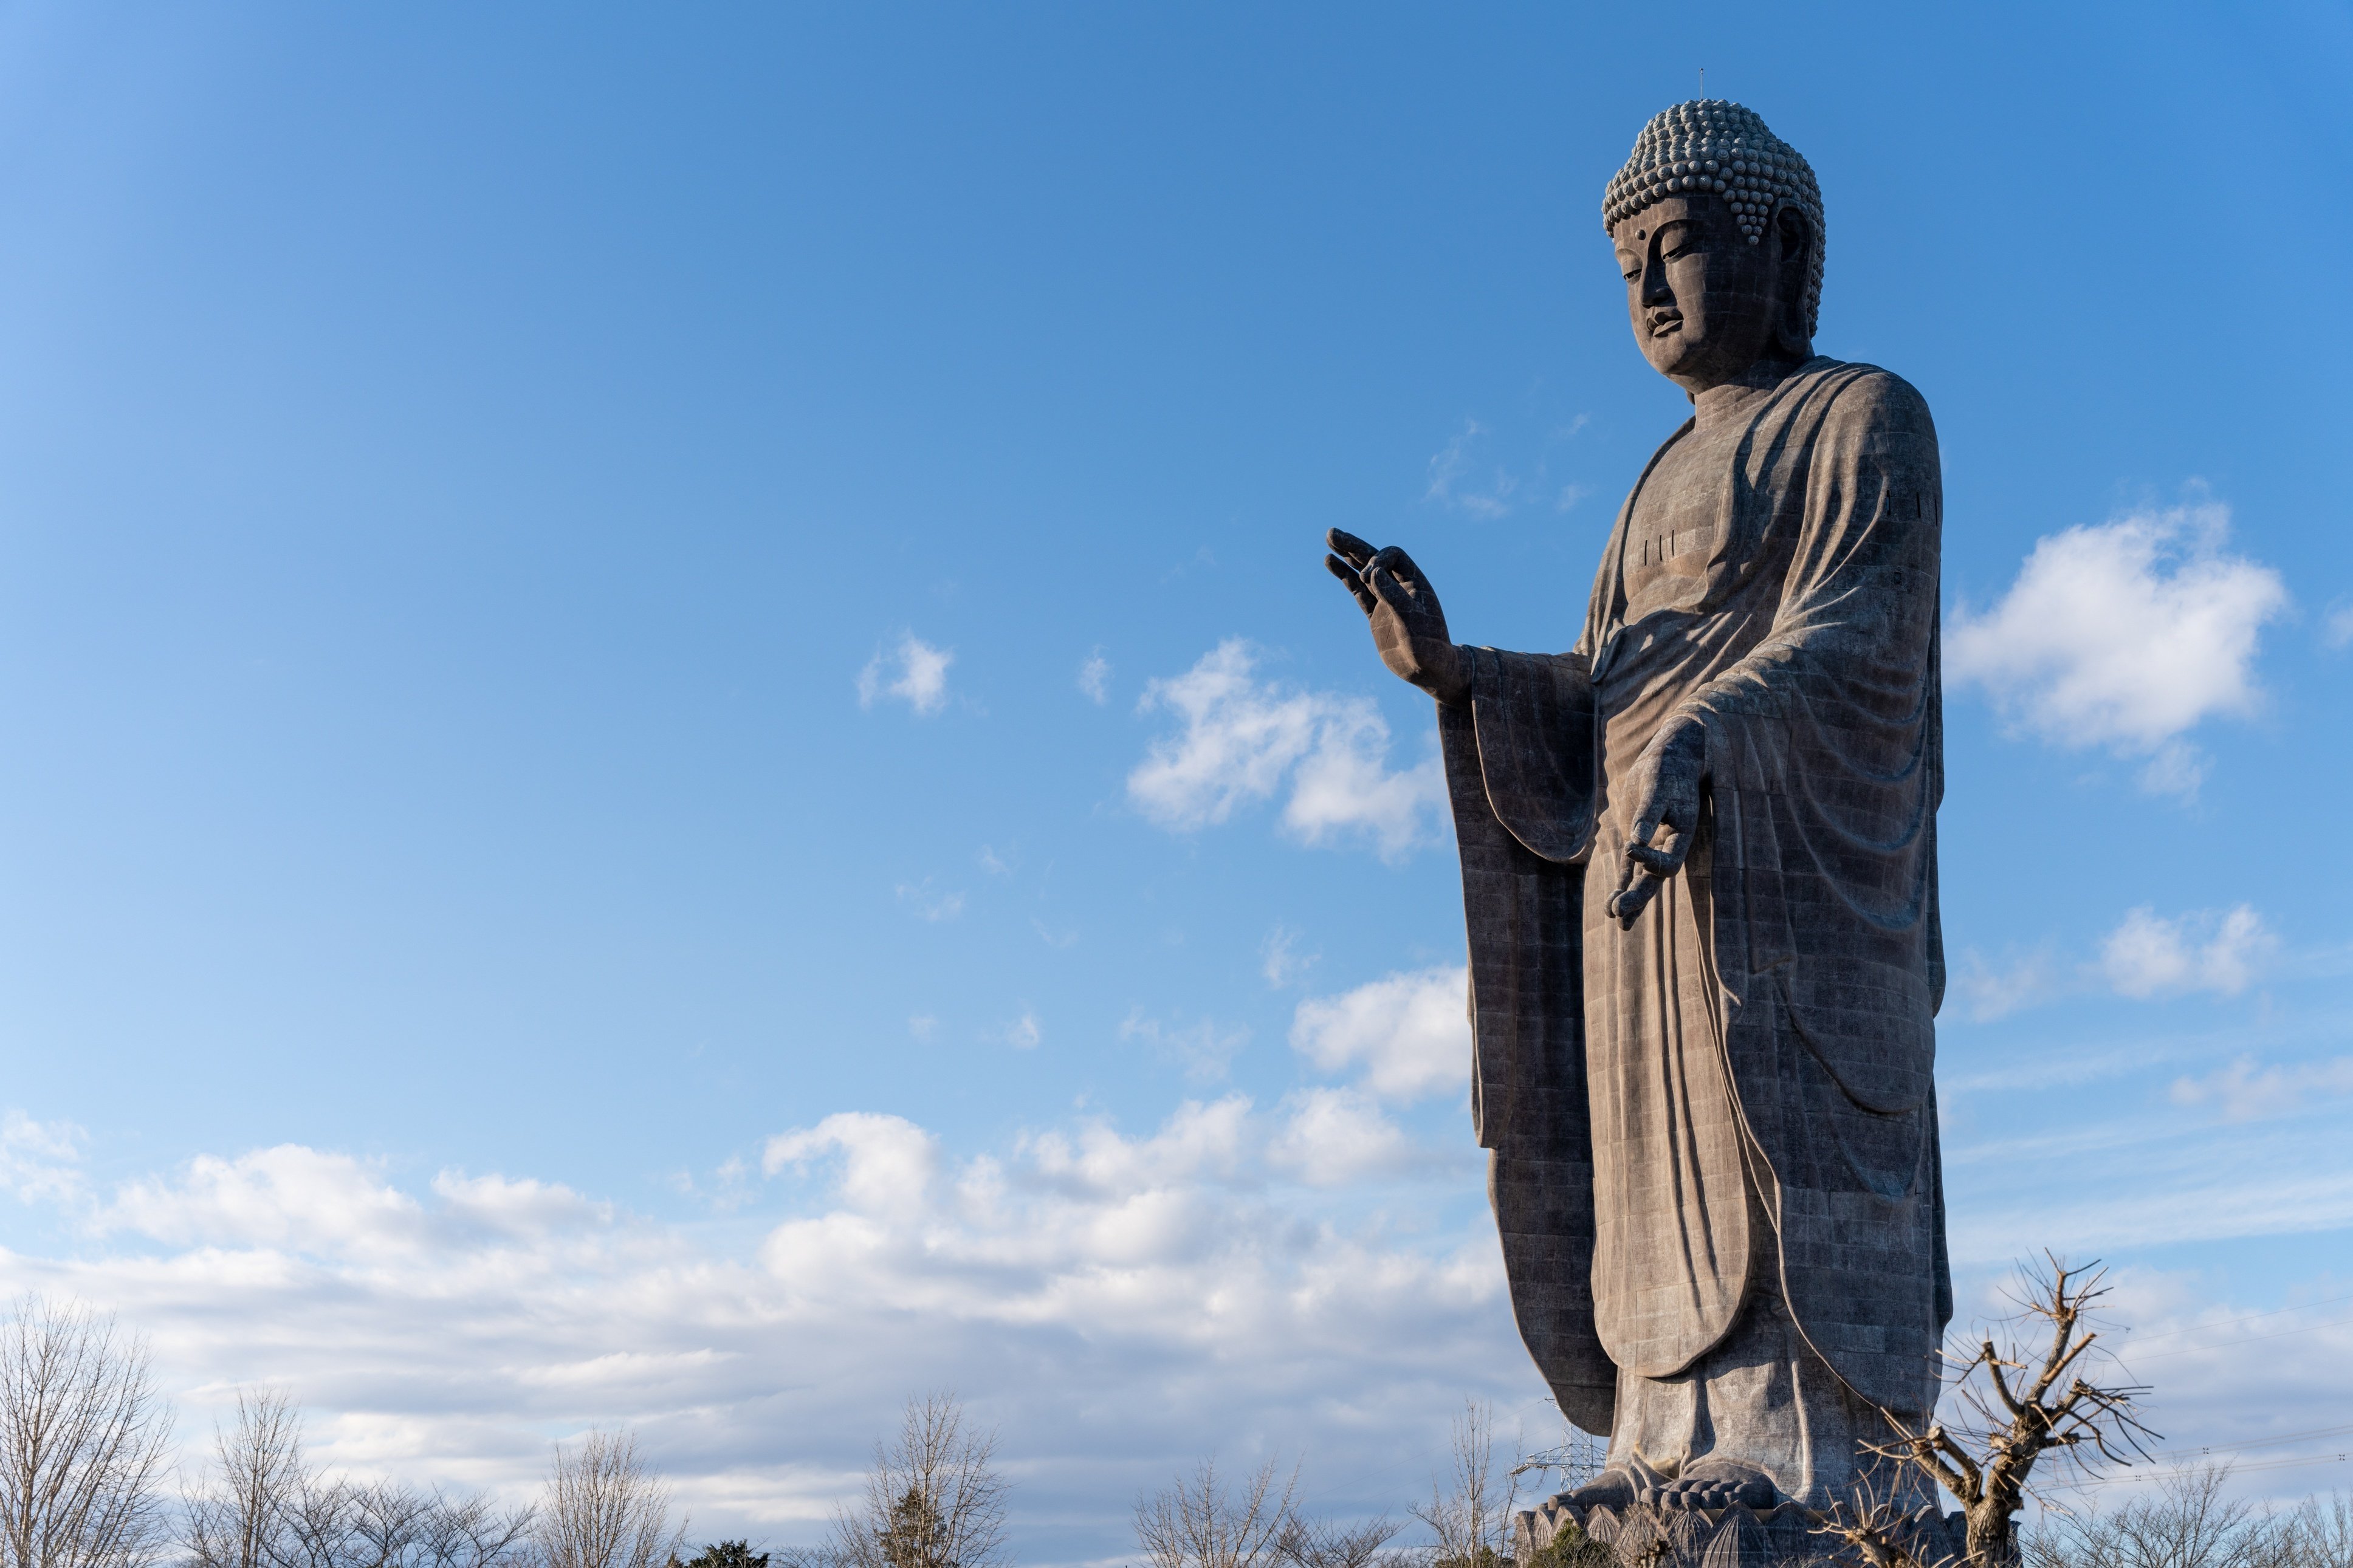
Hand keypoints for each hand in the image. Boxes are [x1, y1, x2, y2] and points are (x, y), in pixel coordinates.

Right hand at [1324, 528, 1467, 704]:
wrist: (1428, 671)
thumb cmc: (1428, 646)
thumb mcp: (1412, 621)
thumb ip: (1392, 596)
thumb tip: (1372, 571)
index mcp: (1415, 582)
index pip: (1393, 556)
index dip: (1378, 559)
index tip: (1368, 576)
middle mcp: (1400, 587)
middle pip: (1375, 558)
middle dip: (1354, 546)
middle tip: (1331, 534)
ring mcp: (1386, 600)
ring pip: (1363, 573)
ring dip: (1347, 557)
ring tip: (1329, 541)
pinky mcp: (1376, 614)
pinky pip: (1357, 591)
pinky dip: (1345, 577)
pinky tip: (1332, 563)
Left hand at [1606, 714, 1706, 925]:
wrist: (1669, 758)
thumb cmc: (1667, 769)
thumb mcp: (1657, 786)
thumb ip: (1648, 813)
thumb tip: (1636, 839)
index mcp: (1681, 835)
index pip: (1669, 863)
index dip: (1650, 861)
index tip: (1630, 847)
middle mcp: (1669, 846)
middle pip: (1655, 881)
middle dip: (1637, 897)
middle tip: (1618, 911)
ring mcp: (1652, 847)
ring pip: (1642, 882)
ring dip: (1629, 899)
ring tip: (1613, 916)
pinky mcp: (1637, 844)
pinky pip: (1631, 873)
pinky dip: (1622, 887)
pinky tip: (1612, 911)